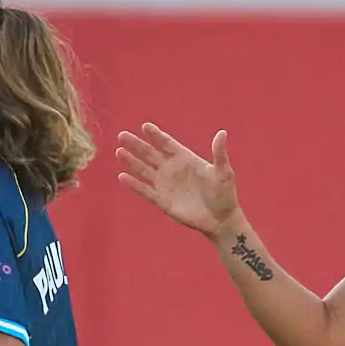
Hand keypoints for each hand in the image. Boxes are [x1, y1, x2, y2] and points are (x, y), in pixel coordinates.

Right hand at [116, 124, 243, 239]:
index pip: (167, 144)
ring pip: (144, 170)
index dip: (157, 136)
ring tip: (119, 151)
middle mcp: (172, 169)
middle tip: (122, 135)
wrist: (221, 219)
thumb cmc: (224, 194)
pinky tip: (122, 176)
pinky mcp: (162, 200)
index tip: (146, 126)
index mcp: (185, 159)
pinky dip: (134, 184)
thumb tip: (222, 133)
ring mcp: (165, 184)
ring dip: (131, 161)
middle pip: (150, 154)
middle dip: (137, 145)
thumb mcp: (224, 173)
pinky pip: (145, 191)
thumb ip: (219, 153)